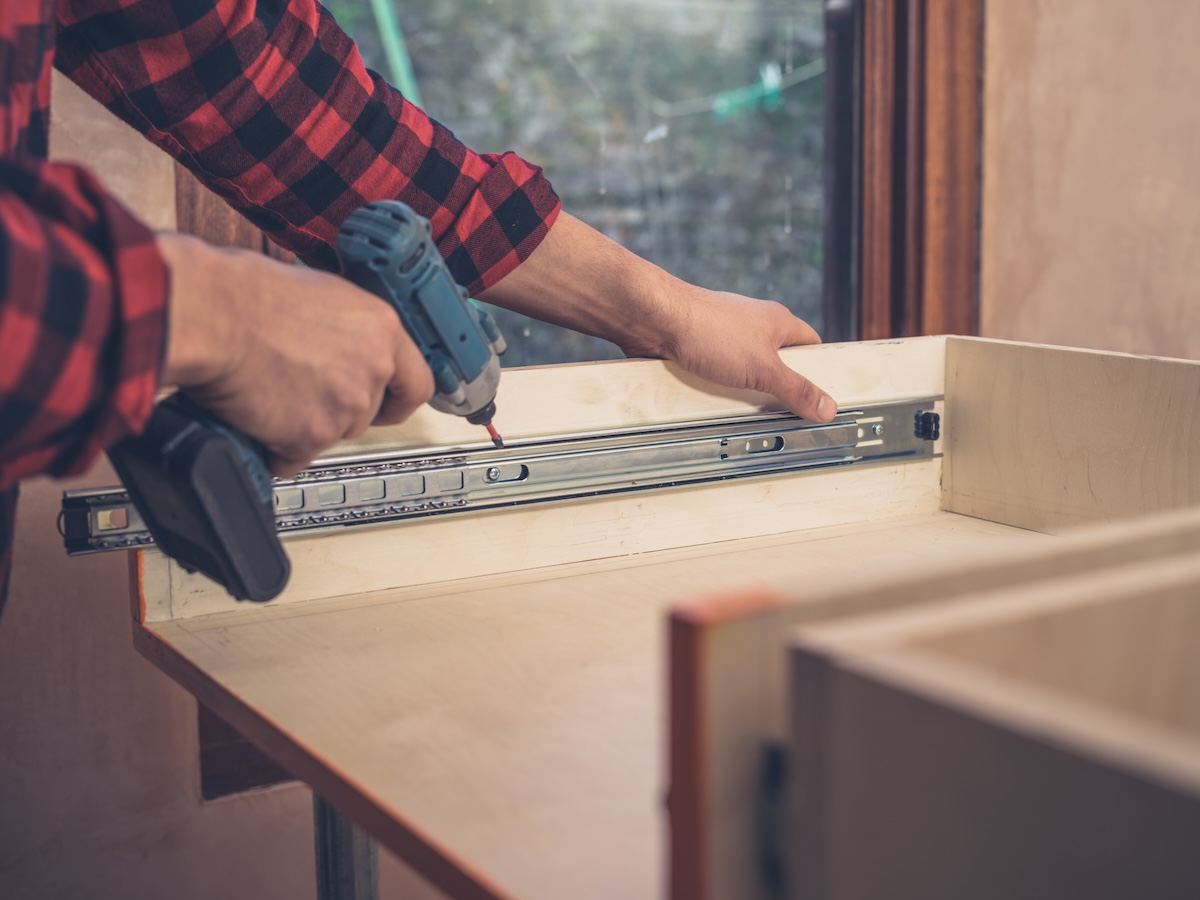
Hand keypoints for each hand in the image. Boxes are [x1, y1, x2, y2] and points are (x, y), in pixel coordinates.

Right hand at [158, 232, 432, 476]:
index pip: (416, 382)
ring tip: (272, 394)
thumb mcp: (320, 293)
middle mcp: (373, 368)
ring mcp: (345, 406)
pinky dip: (274, 448)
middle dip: (338, 410)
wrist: (210, 314)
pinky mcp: (311, 436)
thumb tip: (343, 344)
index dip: (397, 399)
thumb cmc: (245, 294)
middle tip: (303, 392)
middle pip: (369, 413)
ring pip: (333, 435)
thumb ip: (347, 329)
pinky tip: (256, 418)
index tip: (387, 406)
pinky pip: (295, 457)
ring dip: (305, 427)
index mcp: (381, 328)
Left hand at [625, 285, 835, 422]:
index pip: (811, 346)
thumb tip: (827, 407)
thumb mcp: (763, 369)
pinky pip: (716, 374)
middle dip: (776, 388)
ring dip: (743, 391)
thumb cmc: (709, 329)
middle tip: (780, 412)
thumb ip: (796, 389)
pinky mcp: (700, 348)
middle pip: (777, 362)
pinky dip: (716, 389)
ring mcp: (725, 337)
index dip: (818, 370)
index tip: (820, 395)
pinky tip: (712, 402)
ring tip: (742, 410)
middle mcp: (753, 326)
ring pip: (744, 371)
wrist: (656, 319)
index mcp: (778, 323)